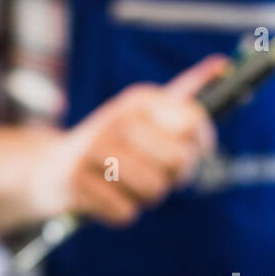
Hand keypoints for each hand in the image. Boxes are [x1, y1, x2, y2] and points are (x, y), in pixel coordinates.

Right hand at [28, 55, 228, 226]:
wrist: (52, 168)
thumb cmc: (115, 145)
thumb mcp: (147, 114)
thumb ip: (184, 94)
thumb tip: (222, 63)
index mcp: (141, 99)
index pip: (195, 121)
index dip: (202, 146)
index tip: (193, 151)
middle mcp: (118, 116)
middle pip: (179, 161)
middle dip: (173, 177)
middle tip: (155, 172)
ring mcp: (94, 147)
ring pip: (153, 190)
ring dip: (146, 197)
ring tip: (127, 183)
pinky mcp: (76, 179)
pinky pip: (125, 212)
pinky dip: (120, 212)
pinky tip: (105, 195)